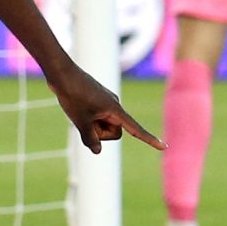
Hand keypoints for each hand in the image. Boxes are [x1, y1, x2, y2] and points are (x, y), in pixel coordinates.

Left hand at [48, 64, 165, 155]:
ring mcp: (107, 103)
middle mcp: (115, 106)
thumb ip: (90, 138)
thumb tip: (98, 151)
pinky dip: (89, 119)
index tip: (164, 147)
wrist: (62, 74)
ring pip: (104, 126)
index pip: (136, 129)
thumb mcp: (80, 120)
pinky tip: (78, 106)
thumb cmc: (72, 95)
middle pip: (114, 132)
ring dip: (93, 125)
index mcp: (115, 110)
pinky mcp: (99, 101)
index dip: (149, 139)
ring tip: (79, 110)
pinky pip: (98, 117)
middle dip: (100, 132)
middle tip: (84, 119)